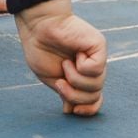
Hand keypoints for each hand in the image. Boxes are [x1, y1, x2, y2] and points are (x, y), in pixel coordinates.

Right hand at [15, 0, 106, 116]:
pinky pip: (95, 69)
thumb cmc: (40, 49)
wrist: (38, 27)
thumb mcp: (51, 78)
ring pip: (96, 85)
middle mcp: (92, 69)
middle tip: (60, 83)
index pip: (95, 100)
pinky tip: (75, 54)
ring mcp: (97, 58)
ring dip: (75, 79)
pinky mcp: (99, 47)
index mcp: (81, 77)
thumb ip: (64, 93)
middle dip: (75, 96)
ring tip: (65, 64)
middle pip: (94, 96)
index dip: (87, 110)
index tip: (72, 111)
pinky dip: (81, 67)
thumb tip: (70, 110)